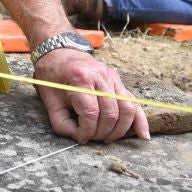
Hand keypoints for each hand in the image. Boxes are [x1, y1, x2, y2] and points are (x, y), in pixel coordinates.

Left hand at [33, 48, 149, 142]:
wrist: (59, 53)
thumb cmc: (52, 77)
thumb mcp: (49, 100)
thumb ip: (62, 123)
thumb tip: (80, 138)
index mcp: (80, 79)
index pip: (91, 113)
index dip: (87, 131)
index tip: (81, 138)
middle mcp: (100, 76)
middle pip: (111, 113)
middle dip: (103, 132)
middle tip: (93, 138)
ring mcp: (112, 77)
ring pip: (126, 109)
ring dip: (119, 130)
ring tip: (108, 138)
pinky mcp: (118, 81)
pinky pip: (133, 102)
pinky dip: (140, 120)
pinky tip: (143, 135)